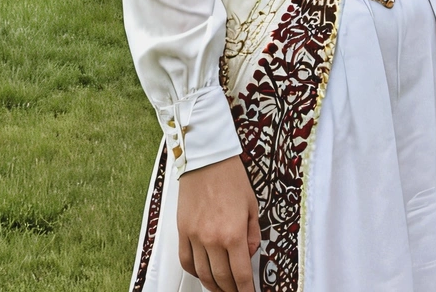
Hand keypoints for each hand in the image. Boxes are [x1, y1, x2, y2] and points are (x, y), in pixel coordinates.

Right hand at [177, 155, 260, 291]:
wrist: (206, 158)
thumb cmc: (230, 176)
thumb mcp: (251, 204)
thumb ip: (252, 233)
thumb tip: (250, 254)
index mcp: (233, 233)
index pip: (240, 274)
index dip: (245, 290)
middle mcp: (213, 238)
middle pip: (221, 279)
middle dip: (230, 290)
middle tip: (236, 291)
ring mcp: (195, 235)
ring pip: (202, 274)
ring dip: (212, 285)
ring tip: (221, 287)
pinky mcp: (182, 230)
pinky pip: (186, 260)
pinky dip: (194, 271)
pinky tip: (201, 272)